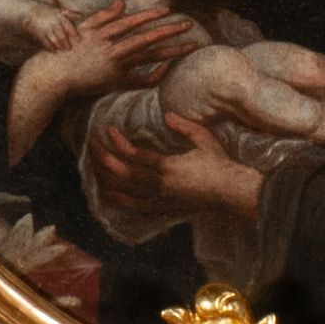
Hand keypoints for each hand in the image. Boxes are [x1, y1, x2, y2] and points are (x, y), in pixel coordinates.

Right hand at [21, 0, 195, 96]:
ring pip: (148, 57)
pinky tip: (168, 67)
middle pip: (146, 38)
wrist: (53, 76)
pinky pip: (141, 79)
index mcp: (103, 33)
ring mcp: (114, 66)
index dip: (150, 16)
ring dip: (172, 51)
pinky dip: (156, 74)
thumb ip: (105, 15)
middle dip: (169, 31)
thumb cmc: (68, 49)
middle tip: (189, 25)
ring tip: (191, 45)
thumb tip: (122, 2)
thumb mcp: (84, 28)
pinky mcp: (115, 82)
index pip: (132, 22)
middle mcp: (111, 48)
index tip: (168, 11)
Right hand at [26, 6, 81, 51]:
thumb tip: (81, 15)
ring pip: (54, 41)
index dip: (74, 35)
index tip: (78, 41)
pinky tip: (54, 51)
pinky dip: (50, 48)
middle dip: (67, 44)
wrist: (29, 12)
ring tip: (63, 51)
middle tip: (70, 49)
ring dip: (59, 47)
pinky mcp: (39, 34)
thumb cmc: (47, 11)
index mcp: (59, 17)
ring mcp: (46, 29)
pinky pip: (46, 43)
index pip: (69, 27)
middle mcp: (53, 24)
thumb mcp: (58, 10)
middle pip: (62, 36)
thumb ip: (70, 14)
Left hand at [89, 115, 263, 220]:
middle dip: (103, 158)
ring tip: (94, 165)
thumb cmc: (220, 163)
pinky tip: (108, 194)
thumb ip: (183, 126)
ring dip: (106, 178)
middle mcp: (160, 185)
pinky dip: (119, 201)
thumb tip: (166, 115)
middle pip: (122, 174)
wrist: (232, 192)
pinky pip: (135, 208)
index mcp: (168, 167)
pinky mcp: (164, 208)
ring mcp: (161, 199)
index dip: (117, 143)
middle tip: (92, 144)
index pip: (134, 155)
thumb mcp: (204, 138)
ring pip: (124, 192)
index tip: (108, 130)